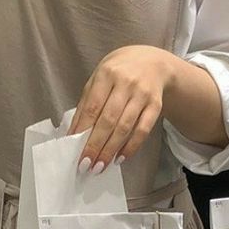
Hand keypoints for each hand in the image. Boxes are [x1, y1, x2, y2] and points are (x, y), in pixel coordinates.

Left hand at [69, 45, 175, 173]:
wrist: (152, 62)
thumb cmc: (118, 73)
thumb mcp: (98, 80)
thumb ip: (86, 105)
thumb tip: (73, 134)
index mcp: (106, 75)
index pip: (92, 108)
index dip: (83, 132)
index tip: (77, 151)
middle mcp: (125, 83)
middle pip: (108, 120)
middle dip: (96, 145)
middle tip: (87, 165)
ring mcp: (142, 94)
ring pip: (125, 127)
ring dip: (111, 150)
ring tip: (101, 165)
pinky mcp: (155, 105)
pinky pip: (143, 130)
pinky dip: (131, 146)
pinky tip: (121, 158)